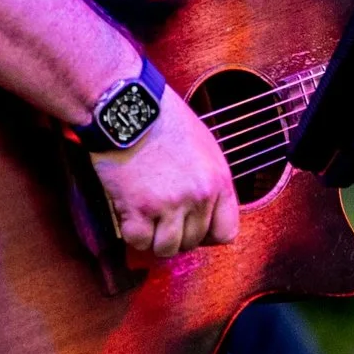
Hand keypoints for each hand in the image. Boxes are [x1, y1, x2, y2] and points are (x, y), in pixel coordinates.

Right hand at [90, 87, 239, 258]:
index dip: (207, 234)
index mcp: (218, 180)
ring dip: (154, 238)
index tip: (191, 227)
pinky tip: (128, 215)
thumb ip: (207, 178)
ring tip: (144, 219)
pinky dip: (131, 234)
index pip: (226, 232)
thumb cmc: (160, 116)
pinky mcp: (138, 208)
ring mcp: (169, 204)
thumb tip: (204, 206)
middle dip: (176, 234)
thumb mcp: (202, 144)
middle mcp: (199, 196)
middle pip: (193, 241)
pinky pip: (139, 242)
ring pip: (167, 248)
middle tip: (160, 217)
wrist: (126, 105)